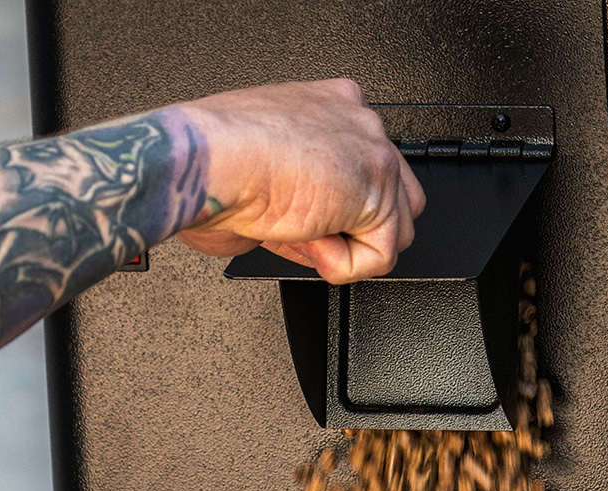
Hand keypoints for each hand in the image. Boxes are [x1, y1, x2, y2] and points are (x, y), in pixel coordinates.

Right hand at [170, 79, 425, 282]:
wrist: (211, 164)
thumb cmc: (217, 166)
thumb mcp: (266, 178)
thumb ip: (304, 198)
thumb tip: (317, 238)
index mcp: (328, 107)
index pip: (363, 170)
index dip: (340, 210)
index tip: (306, 223)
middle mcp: (356, 121)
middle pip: (394, 197)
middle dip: (355, 231)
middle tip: (308, 235)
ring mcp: (372, 152)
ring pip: (396, 228)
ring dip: (351, 248)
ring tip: (306, 235)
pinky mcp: (377, 190)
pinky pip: (382, 254)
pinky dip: (344, 266)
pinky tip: (312, 240)